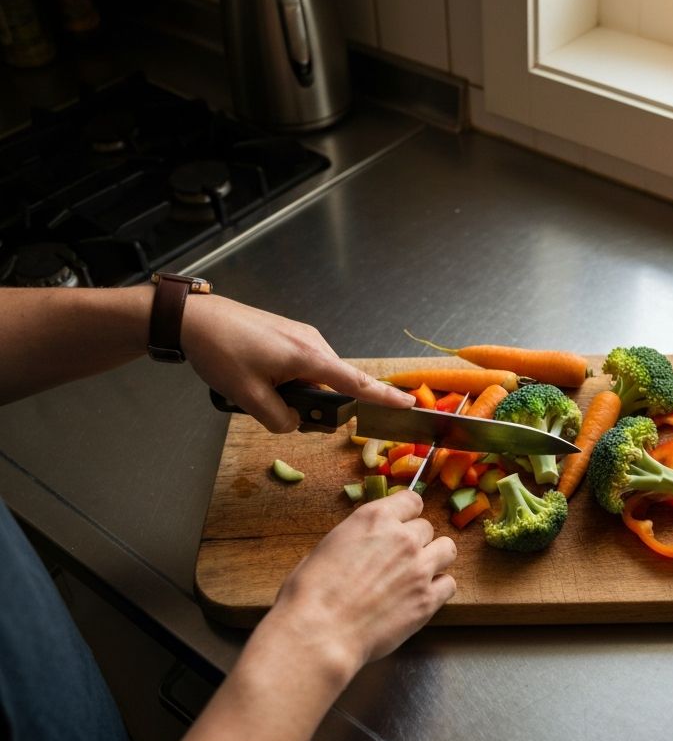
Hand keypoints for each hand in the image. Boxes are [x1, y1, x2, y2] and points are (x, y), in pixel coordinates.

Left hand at [181, 294, 414, 431]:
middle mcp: (313, 342)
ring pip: (312, 378)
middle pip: (331, 385)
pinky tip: (256, 377)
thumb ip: (280, 420)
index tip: (410, 402)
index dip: (385, 396)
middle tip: (272, 407)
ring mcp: (301, 336)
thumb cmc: (220, 352)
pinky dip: (286, 379)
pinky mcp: (289, 335)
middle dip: (312, 404)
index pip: (357, 383)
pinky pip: (300, 366)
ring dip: (294, 392)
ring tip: (255, 389)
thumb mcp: (248, 397)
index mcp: (309, 357)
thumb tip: (295, 422)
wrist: (193, 318)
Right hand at [251, 491, 456, 694]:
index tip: (401, 525)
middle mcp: (403, 538)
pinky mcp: (428, 599)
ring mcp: (419, 568)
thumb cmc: (310, 592)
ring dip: (435, 559)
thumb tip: (363, 546)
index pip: (411, 500)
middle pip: (426, 529)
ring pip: (447, 550)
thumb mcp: (328, 547)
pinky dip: (439, 589)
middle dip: (415, 542)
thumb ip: (356, 539)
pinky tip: (422, 597)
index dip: (407, 514)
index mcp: (375, 518)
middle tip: (398, 561)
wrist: (320, 631)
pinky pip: (449, 584)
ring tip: (418, 575)